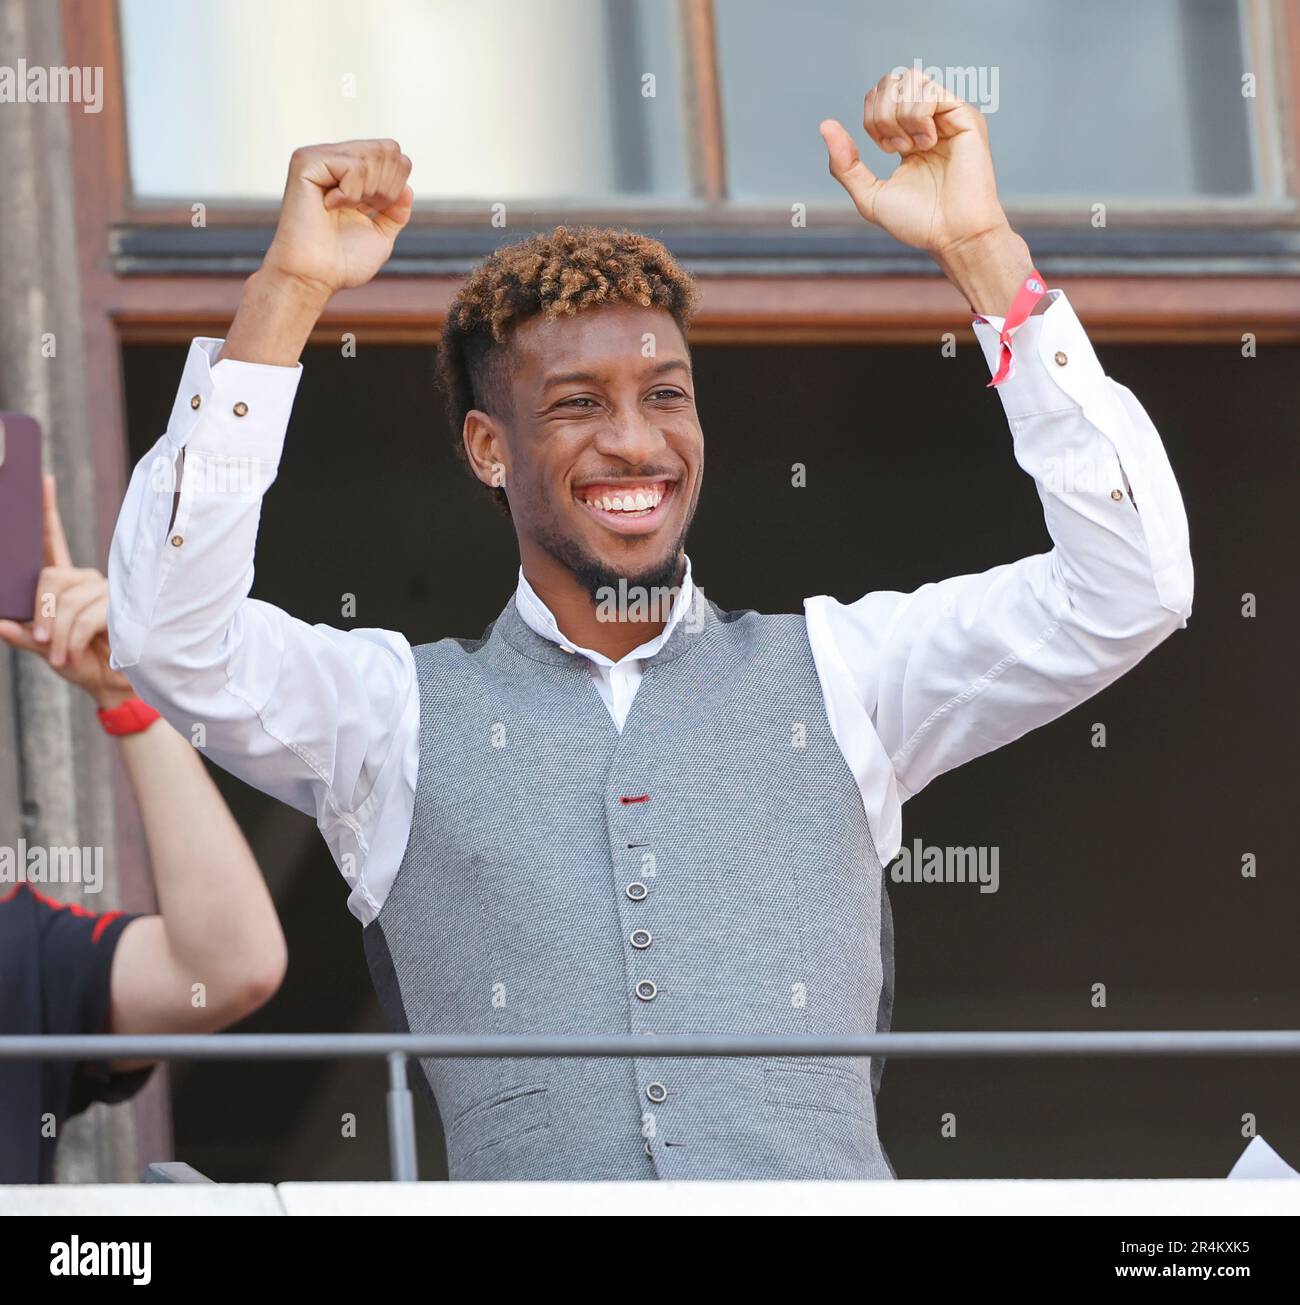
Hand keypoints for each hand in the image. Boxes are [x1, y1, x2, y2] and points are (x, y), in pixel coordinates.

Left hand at [0, 476, 132, 708]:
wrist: (113, 685)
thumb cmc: (80, 661)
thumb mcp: (43, 647)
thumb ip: (23, 633)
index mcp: (66, 581)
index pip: (53, 540)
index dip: (47, 510)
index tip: (41, 479)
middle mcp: (87, 579)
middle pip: (51, 576)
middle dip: (42, 609)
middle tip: (42, 638)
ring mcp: (107, 591)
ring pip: (68, 601)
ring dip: (58, 634)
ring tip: (59, 657)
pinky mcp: (121, 607)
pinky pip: (85, 618)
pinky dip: (72, 641)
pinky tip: (71, 656)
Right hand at [262, 139, 413, 299]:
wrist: (315, 277)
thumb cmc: (342, 262)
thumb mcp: (381, 235)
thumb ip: (396, 210)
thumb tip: (408, 187)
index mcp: (350, 174)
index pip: (393, 154)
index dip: (396, 185)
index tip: (374, 210)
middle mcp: (334, 159)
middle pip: (388, 149)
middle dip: (387, 187)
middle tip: (360, 210)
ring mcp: (319, 157)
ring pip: (373, 155)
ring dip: (370, 192)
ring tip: (343, 209)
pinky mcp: (306, 161)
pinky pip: (353, 166)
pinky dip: (351, 194)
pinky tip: (330, 206)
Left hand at [821, 69, 1007, 256]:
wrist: (952, 236)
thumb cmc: (918, 221)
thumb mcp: (869, 195)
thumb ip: (845, 165)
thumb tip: (825, 125)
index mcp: (908, 134)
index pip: (880, 96)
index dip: (872, 116)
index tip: (886, 150)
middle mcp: (929, 120)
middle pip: (891, 80)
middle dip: (882, 113)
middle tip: (895, 147)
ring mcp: (948, 115)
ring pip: (910, 78)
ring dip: (900, 115)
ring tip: (914, 146)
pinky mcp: (965, 116)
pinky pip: (930, 90)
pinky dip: (918, 116)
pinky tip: (928, 142)